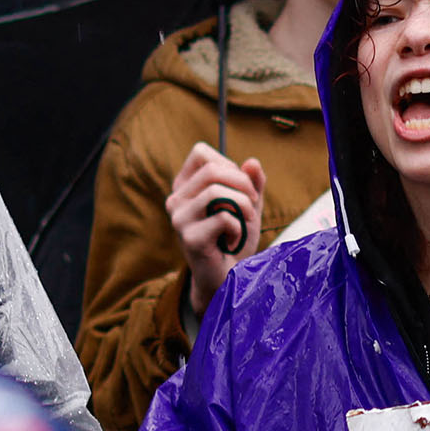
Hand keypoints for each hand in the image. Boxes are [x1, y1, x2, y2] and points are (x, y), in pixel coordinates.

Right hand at [166, 142, 266, 314]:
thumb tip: (252, 162)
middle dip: (243, 183)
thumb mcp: (248, 205)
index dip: (229, 164)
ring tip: (246, 221)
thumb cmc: (235, 237)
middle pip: (212, 169)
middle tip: (253, 204)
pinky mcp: (189, 238)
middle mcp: (176, 199)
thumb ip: (252, 183)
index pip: (201, 153)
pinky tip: (234, 239)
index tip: (240, 186)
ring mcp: (179, 219)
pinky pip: (223, 218)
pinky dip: (238, 227)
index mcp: (185, 186)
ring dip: (243, 205)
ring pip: (215, 192)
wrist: (228, 277)